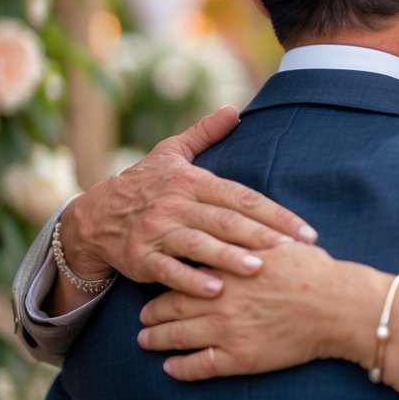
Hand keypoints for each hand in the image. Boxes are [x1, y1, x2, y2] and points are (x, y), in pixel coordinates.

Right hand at [59, 107, 317, 299]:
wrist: (93, 216)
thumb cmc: (145, 184)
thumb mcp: (171, 153)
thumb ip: (205, 132)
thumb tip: (234, 109)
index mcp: (191, 181)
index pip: (241, 197)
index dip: (275, 213)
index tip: (305, 231)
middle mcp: (176, 204)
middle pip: (226, 220)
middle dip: (262, 235)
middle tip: (294, 250)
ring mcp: (157, 231)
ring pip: (199, 244)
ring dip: (229, 257)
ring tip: (258, 268)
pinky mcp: (140, 257)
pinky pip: (167, 270)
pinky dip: (191, 280)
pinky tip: (216, 290)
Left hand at [137, 243, 379, 381]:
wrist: (339, 306)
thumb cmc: (317, 272)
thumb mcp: (282, 244)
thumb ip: (255, 238)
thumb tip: (240, 229)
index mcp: (232, 268)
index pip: (186, 272)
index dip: (167, 279)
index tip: (156, 282)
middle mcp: (223, 298)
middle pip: (174, 305)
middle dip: (152, 313)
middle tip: (141, 317)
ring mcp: (229, 329)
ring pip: (179, 336)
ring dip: (157, 340)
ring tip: (145, 342)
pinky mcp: (240, 357)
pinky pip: (200, 366)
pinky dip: (180, 369)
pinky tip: (170, 369)